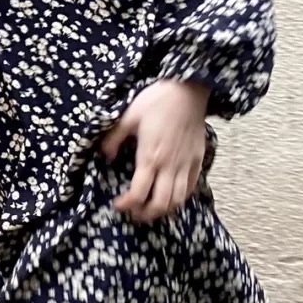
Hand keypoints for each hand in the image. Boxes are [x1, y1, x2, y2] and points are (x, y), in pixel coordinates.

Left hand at [102, 78, 209, 223]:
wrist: (189, 88)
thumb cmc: (157, 100)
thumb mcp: (127, 116)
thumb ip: (113, 138)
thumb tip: (104, 156)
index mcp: (150, 156)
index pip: (139, 193)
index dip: (127, 204)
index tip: (117, 204)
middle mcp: (170, 165)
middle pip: (160, 203)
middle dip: (145, 214)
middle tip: (133, 213)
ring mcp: (186, 164)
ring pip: (178, 200)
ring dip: (163, 210)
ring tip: (150, 210)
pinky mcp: (197, 159)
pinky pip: (190, 187)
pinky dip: (180, 198)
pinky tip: (169, 197)